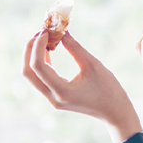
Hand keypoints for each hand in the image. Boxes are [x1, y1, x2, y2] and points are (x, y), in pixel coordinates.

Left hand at [23, 30, 142, 142]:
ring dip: (34, 56)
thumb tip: (61, 31)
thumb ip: (75, 48)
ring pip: (32, 76)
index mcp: (63, 91)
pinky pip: (40, 79)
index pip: (39, 66)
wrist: (114, 112)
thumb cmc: (108, 89)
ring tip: (46, 39)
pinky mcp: (55, 98)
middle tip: (40, 33)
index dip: (38, 46)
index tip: (46, 31)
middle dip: (29, 50)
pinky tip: (49, 50)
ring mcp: (52, 99)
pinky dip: (41, 63)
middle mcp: (53, 98)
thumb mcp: (93, 64)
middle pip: (27, 73)